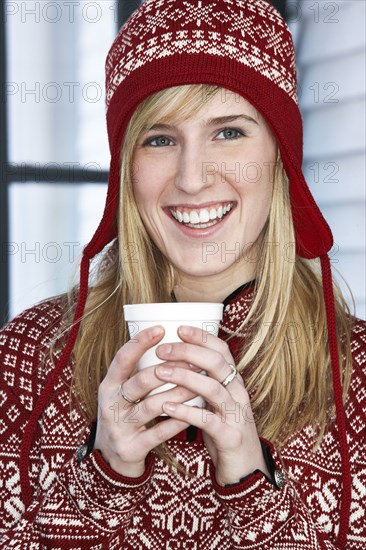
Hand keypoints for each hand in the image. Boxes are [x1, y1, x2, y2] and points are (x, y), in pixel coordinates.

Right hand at [94, 325, 199, 476]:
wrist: (111, 460)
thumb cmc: (124, 416)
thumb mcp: (122, 393)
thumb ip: (137, 372)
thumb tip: (168, 342)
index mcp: (109, 386)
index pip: (122, 359)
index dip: (139, 343)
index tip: (160, 329)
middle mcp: (110, 404)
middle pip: (140, 382)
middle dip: (168, 370)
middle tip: (192, 360)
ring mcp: (119, 427)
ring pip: (153, 406)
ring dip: (179, 393)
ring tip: (199, 384)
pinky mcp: (131, 448)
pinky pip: (159, 432)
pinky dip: (178, 420)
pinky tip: (194, 412)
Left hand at [154, 325, 269, 485]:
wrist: (246, 470)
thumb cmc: (224, 431)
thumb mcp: (216, 403)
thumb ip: (202, 384)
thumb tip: (175, 361)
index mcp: (234, 383)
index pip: (222, 351)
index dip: (202, 337)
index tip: (179, 328)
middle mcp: (238, 394)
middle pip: (217, 364)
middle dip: (189, 352)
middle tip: (163, 349)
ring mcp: (236, 415)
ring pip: (213, 388)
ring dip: (185, 377)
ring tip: (160, 371)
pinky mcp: (230, 437)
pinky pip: (208, 421)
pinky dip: (186, 411)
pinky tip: (168, 406)